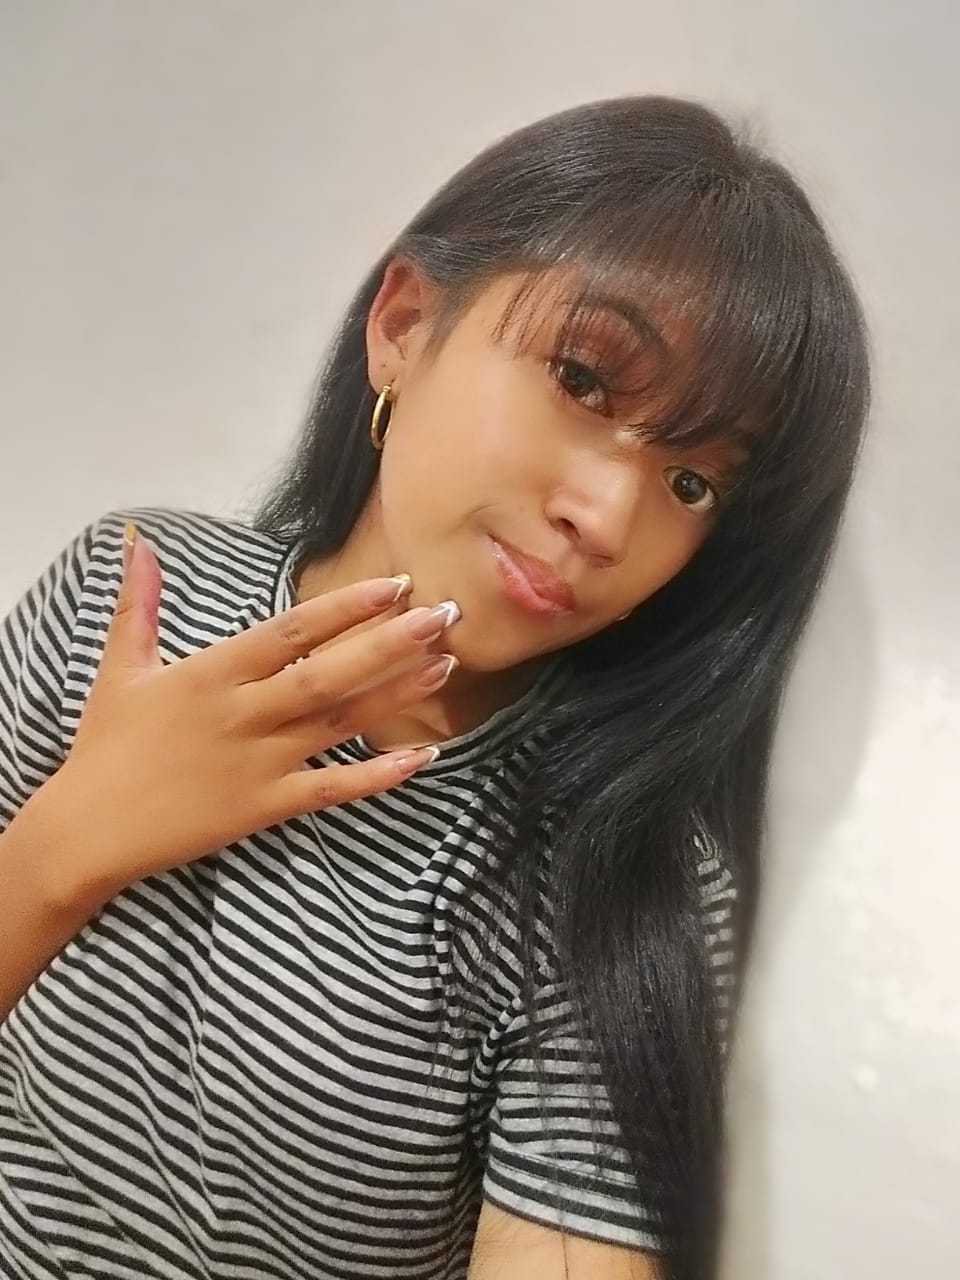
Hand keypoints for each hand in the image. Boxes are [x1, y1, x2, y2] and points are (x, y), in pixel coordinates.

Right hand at [20, 525, 459, 905]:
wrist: (89, 829)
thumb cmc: (106, 744)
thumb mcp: (122, 666)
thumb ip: (141, 604)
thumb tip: (138, 544)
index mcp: (213, 673)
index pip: (291, 631)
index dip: (346, 607)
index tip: (397, 584)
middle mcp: (244, 713)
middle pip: (329, 673)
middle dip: (390, 643)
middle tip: (444, 617)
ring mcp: (260, 762)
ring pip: (340, 723)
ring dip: (396, 695)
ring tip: (444, 667)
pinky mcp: (266, 806)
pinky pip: (333, 789)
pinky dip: (379, 776)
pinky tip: (422, 757)